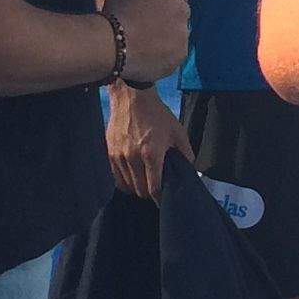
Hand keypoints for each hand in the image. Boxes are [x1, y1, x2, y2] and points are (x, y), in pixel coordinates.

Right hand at [104, 78, 193, 197]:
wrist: (132, 96)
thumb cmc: (157, 114)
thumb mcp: (178, 132)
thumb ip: (186, 154)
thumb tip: (189, 171)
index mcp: (151, 154)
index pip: (154, 188)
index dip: (159, 199)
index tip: (164, 202)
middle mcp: (133, 158)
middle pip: (140, 190)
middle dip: (149, 194)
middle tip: (156, 191)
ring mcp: (119, 156)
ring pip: (126, 186)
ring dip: (136, 189)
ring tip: (144, 185)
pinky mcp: (109, 152)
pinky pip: (116, 176)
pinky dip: (125, 181)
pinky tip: (132, 178)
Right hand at [106, 0, 193, 93]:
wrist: (111, 46)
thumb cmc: (114, 16)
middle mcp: (182, 11)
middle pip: (183, 10)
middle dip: (171, 15)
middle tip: (152, 23)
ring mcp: (183, 35)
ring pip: (180, 33)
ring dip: (169, 36)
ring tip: (147, 43)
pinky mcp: (180, 55)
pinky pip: (176, 53)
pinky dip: (166, 54)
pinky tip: (149, 55)